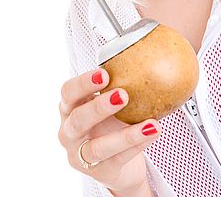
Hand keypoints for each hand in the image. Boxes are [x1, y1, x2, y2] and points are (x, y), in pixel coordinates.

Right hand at [58, 68, 159, 195]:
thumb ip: (121, 81)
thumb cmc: (111, 123)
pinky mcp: (98, 171)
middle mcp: (70, 131)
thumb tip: (152, 48)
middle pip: (77, 119)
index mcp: (70, 107)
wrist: (119, 162)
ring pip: (97, 147)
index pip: (68, 92)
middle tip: (123, 94)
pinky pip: (118, 159)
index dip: (82, 83)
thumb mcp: (111, 101)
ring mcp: (80, 154)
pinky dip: (137, 144)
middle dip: (98, 107)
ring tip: (149, 123)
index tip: (103, 73)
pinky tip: (153, 132)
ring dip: (124, 134)